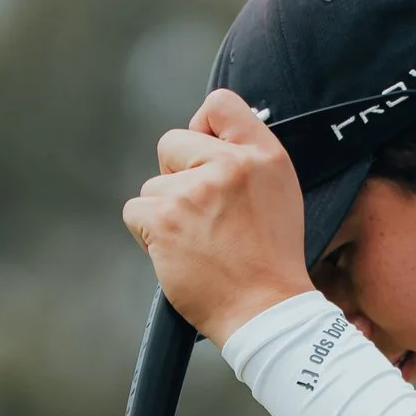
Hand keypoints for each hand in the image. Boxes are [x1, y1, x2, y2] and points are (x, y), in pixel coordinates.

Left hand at [120, 89, 310, 343]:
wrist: (266, 311)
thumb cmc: (271, 260)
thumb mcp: (280, 193)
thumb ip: (247, 158)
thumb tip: (203, 133)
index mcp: (263, 156)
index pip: (219, 104)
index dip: (202, 126)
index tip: (204, 151)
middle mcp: (229, 166)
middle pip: (172, 143)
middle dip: (178, 175)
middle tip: (204, 213)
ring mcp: (192, 192)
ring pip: (153, 185)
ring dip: (166, 212)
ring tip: (198, 241)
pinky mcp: (163, 220)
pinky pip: (135, 211)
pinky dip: (148, 233)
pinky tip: (178, 252)